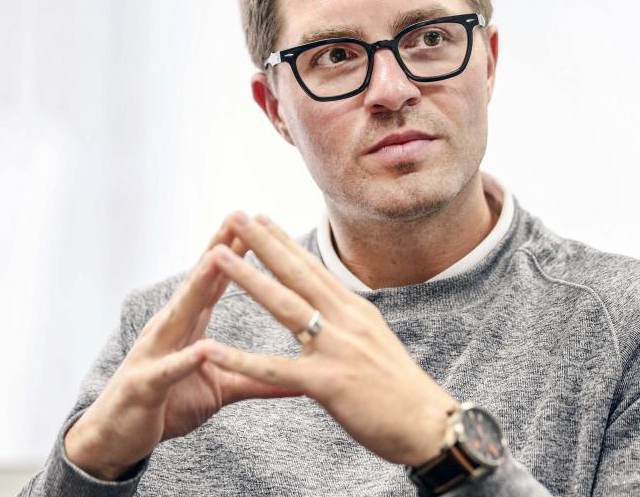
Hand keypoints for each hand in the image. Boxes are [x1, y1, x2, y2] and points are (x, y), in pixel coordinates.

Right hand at [64, 219, 300, 479]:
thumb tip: (302, 375)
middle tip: (237, 217)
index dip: (236, 251)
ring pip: (178, 315)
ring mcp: (153, 353)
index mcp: (190, 325)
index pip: (216, 281)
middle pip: (198, 284)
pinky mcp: (143, 385)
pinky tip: (202, 349)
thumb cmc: (171, 404)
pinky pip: (166, 371)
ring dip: (197, 287)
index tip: (258, 221)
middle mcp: (170, 330)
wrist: (117, 439)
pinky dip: (184, 360)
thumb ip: (259, 376)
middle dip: (218, 250)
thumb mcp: (222, 388)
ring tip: (218, 260)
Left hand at [200, 211, 458, 466]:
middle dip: (264, 243)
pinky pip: (274, 369)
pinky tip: (210, 349)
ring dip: (248, 279)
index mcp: (356, 311)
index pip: (314, 268)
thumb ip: (350, 325)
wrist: (429, 423)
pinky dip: (239, 359)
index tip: (262, 219)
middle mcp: (347, 320)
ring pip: (284, 306)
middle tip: (237, 215)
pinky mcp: (328, 382)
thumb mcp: (376, 343)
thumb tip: (332, 311)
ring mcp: (337, 348)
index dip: (286, 242)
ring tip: (217, 257)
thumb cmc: (402, 390)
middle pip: (297, 274)